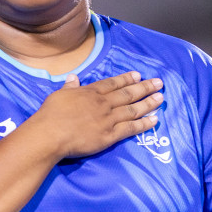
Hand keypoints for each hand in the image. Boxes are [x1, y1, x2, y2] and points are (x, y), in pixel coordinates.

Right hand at [29, 71, 163, 160]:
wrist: (50, 135)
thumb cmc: (50, 115)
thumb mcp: (59, 95)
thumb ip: (69, 87)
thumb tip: (73, 78)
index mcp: (91, 92)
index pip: (113, 83)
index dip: (127, 79)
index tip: (138, 75)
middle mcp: (103, 103)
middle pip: (128, 94)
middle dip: (145, 87)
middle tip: (159, 83)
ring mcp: (108, 119)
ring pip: (133, 109)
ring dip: (148, 103)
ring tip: (161, 98)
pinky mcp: (110, 135)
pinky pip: (131, 128)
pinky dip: (144, 124)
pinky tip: (155, 120)